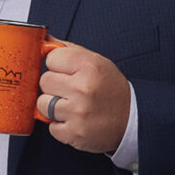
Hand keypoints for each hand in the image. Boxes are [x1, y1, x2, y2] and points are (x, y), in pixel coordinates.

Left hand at [37, 39, 130, 153]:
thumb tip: (43, 41)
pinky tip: (74, 120)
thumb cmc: (111, 89)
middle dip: (55, 86)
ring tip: (71, 106)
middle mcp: (83, 88)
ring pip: (42, 104)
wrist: (131, 119)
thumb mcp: (97, 62)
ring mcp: (77, 112)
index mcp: (89, 66)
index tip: (67, 72)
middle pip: (44, 81)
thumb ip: (69, 50)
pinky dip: (60, 125)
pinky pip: (50, 126)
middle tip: (71, 90)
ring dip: (53, 106)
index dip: (58, 66)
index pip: (51, 58)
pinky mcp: (74, 133)